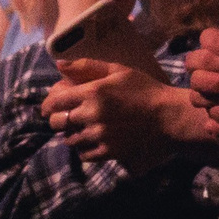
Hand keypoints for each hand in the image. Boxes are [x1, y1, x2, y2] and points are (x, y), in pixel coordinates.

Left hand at [42, 58, 205, 170]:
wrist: (170, 116)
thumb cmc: (146, 90)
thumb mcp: (119, 71)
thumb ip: (87, 66)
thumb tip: (59, 64)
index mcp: (92, 92)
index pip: (54, 101)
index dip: (49, 104)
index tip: (52, 107)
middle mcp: (92, 115)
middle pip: (58, 122)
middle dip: (58, 119)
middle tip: (68, 118)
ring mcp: (100, 135)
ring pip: (70, 139)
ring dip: (73, 134)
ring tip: (84, 129)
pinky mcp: (109, 152)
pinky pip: (84, 154)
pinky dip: (84, 149)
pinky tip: (94, 141)